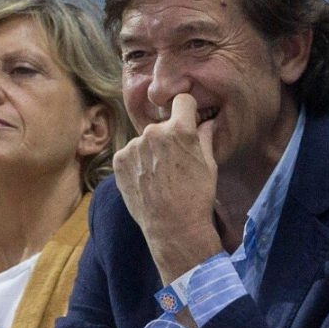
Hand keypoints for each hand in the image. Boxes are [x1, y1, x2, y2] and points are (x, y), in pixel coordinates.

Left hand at [113, 93, 223, 282]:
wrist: (172, 227)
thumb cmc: (197, 196)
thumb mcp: (209, 164)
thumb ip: (205, 137)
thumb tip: (206, 122)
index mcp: (179, 129)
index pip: (182, 100)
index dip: (188, 110)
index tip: (189, 121)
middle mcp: (152, 132)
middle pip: (163, 125)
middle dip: (169, 136)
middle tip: (176, 161)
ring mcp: (133, 146)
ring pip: (146, 140)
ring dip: (152, 150)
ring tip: (160, 175)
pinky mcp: (119, 160)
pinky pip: (131, 153)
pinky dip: (138, 162)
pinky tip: (147, 180)